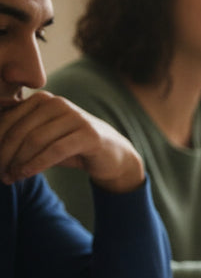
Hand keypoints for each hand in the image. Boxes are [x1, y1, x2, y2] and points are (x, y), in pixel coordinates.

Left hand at [0, 91, 144, 191]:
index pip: (10, 119)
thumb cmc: (73, 147)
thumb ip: (22, 135)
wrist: (112, 154)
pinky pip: (55, 150)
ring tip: (10, 177)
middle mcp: (58, 103)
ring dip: (19, 162)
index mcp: (43, 99)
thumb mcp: (45, 138)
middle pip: (21, 130)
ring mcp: (75, 117)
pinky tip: (26, 174)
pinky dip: (36, 164)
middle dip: (5, 154)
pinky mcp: (89, 134)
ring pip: (36, 140)